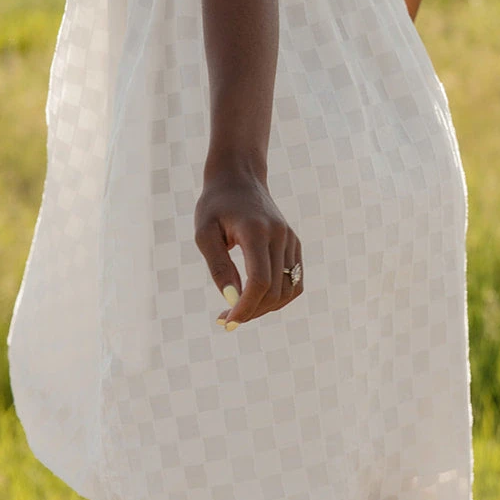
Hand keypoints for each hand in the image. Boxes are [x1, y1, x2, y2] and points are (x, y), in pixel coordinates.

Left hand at [195, 165, 303, 326]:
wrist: (239, 178)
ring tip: (239, 310)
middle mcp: (280, 236)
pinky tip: (255, 299)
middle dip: (251, 311)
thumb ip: (218, 266)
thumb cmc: (215, 205)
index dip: (245, 307)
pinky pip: (294, 281)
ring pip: (288, 290)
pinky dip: (277, 297)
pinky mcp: (294, 244)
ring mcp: (291, 239)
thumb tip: (232, 299)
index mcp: (257, 231)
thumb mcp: (204, 233)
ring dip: (265, 308)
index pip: (259, 281)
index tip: (227, 321)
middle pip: (274, 290)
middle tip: (225, 319)